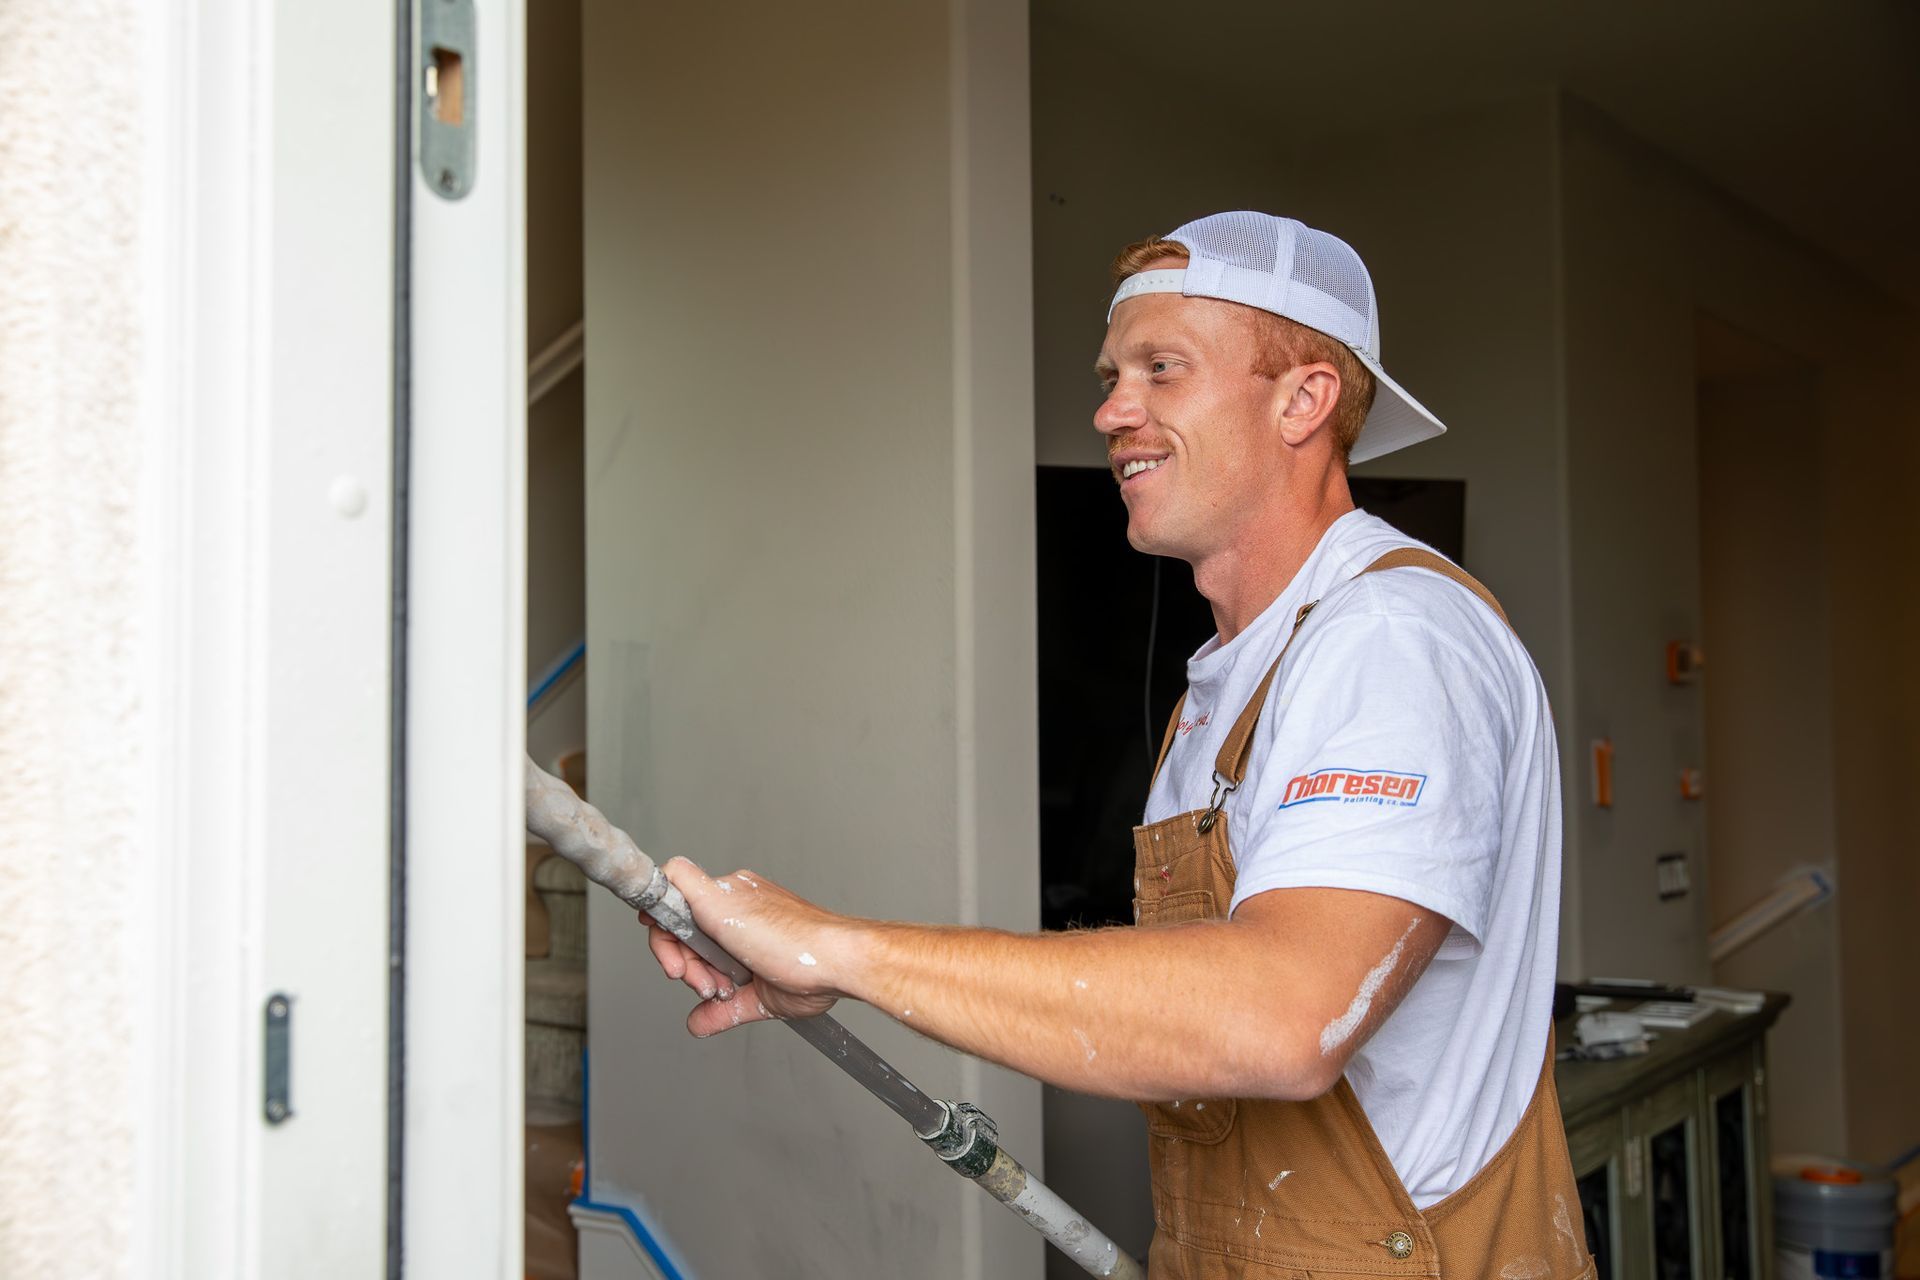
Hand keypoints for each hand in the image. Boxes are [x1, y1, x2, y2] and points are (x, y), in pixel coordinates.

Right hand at [643, 857, 849, 1036]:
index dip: (667, 933)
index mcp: (727, 897)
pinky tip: (716, 1009)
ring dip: (704, 985)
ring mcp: (746, 956)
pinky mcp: (758, 988)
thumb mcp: (721, 900)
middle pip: (687, 947)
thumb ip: (684, 883)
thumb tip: (659, 875)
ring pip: (703, 976)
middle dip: (686, 964)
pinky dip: (713, 1011)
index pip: (678, 911)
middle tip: (690, 977)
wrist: (832, 968)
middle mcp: (736, 924)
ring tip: (722, 989)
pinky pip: (723, 1004)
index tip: (667, 948)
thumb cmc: (789, 933)